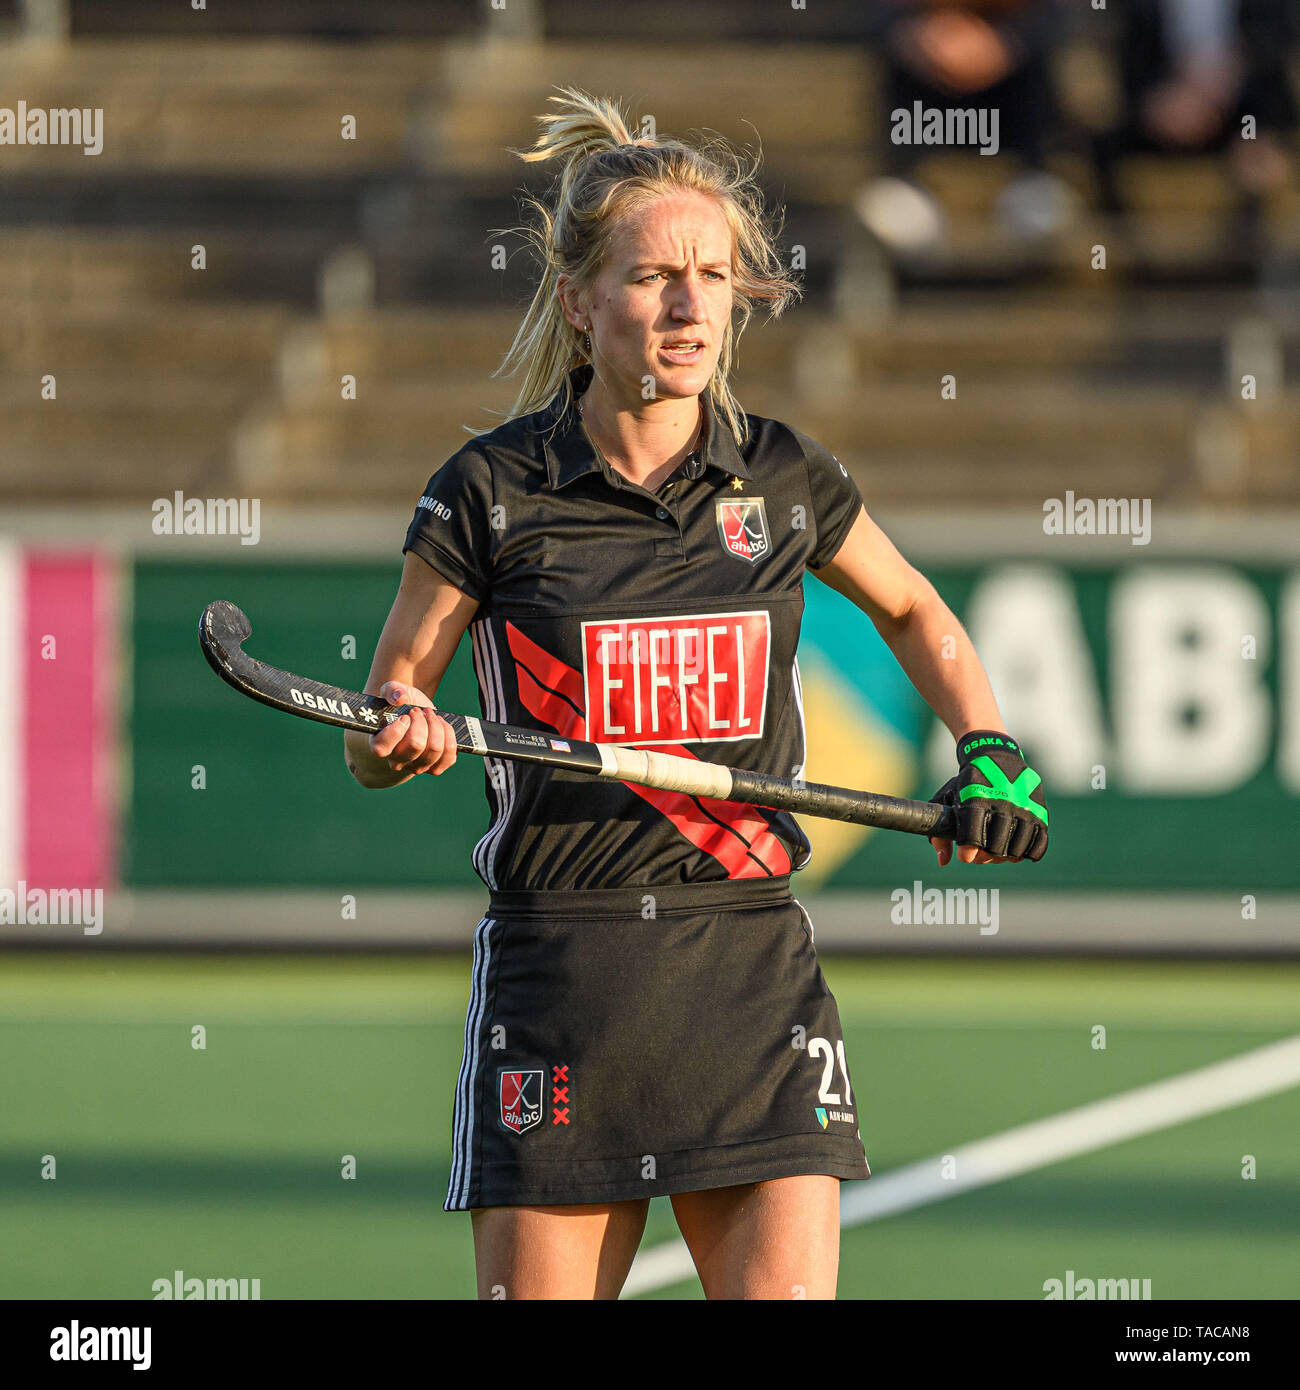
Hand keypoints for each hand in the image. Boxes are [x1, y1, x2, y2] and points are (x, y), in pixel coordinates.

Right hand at [368, 680, 457, 775]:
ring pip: (434, 749)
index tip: (405, 716)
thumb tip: (400, 698)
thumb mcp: (393, 691)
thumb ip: (392, 690)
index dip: (396, 730)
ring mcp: (416, 767)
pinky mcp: (435, 768)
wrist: (418, 714)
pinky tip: (442, 726)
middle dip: (423, 722)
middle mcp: (396, 761)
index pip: (382, 747)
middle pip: (415, 745)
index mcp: (379, 744)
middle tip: (420, 711)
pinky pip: (449, 756)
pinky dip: (449, 736)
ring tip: (431, 716)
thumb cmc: (401, 704)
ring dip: (437, 726)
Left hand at [928, 730, 1048, 865]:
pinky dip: (1028, 853)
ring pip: (1017, 849)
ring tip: (997, 851)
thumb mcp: (947, 800)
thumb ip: (940, 833)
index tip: (966, 855)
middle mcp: (1002, 804)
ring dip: (1005, 857)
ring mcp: (1023, 808)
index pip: (972, 837)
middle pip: (995, 848)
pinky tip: (1017, 850)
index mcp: (975, 800)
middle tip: (981, 853)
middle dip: (985, 857)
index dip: (968, 852)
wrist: (994, 755)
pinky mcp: (1040, 811)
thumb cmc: (966, 784)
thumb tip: (942, 862)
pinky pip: (1039, 843)